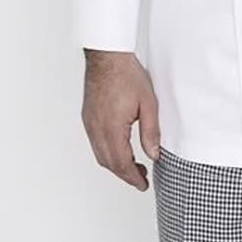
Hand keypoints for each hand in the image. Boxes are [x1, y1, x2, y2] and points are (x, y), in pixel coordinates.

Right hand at [81, 49, 160, 190]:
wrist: (107, 56)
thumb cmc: (126, 75)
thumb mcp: (149, 105)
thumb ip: (151, 133)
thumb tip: (154, 155)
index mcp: (112, 127)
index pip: (121, 163)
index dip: (133, 178)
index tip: (143, 185)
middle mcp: (96, 128)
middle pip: (109, 163)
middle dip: (125, 175)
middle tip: (142, 179)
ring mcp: (89, 123)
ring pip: (100, 155)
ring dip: (116, 165)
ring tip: (134, 166)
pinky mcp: (88, 117)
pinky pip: (95, 143)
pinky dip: (108, 153)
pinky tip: (121, 150)